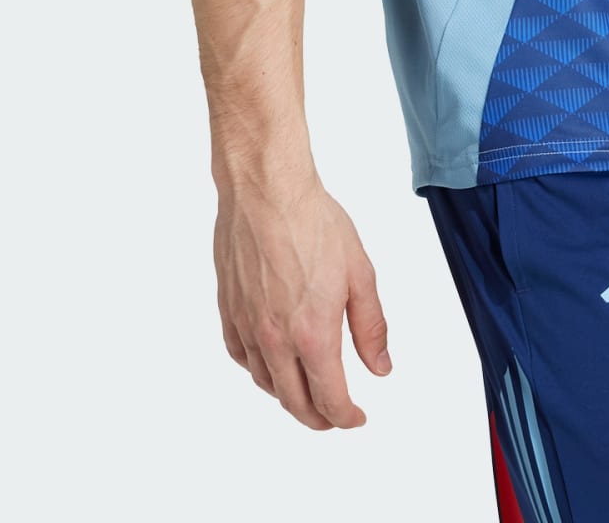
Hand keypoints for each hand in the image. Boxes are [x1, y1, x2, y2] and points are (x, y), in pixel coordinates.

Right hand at [213, 176, 391, 427]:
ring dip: (288, 396)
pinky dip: (258, 370)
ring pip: (265, 383)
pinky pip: (241, 356)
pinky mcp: (228, 311)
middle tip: (333, 417)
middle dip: (318, 418)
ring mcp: (248, 327)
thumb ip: (371, 326)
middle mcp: (276, 339)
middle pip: (295, 402)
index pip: (330, 398)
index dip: (346, 417)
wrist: (266, 191)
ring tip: (305, 392)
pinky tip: (269, 363)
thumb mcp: (360, 273)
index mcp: (313, 333)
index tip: (356, 418)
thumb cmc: (312, 222)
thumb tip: (380, 367)